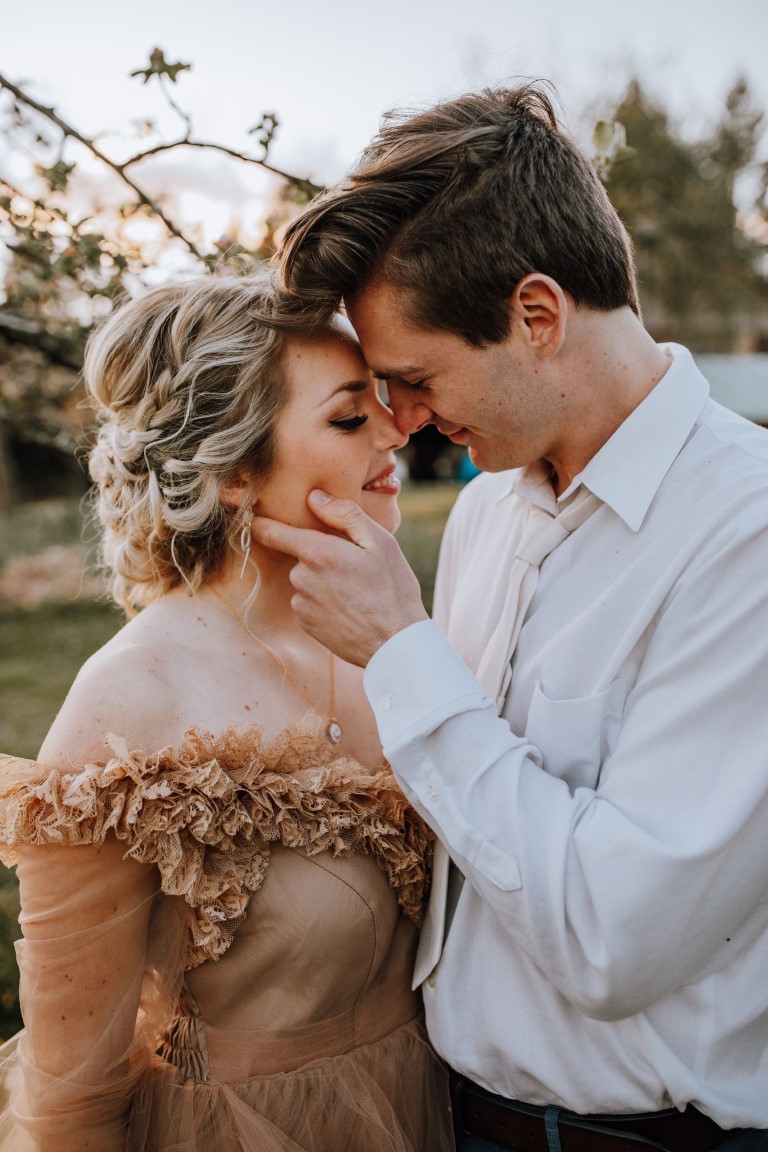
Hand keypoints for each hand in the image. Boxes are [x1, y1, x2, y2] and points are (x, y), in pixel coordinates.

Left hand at [250, 490, 428, 665]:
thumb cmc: (392, 589)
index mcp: (317, 553)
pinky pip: (309, 603)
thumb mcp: (380, 542)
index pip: (272, 532)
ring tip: (357, 592)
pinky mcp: (306, 625)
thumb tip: (315, 497)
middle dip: (321, 556)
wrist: (394, 644)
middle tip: (355, 567)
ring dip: (324, 581)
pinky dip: (325, 602)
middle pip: (300, 557)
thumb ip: (345, 515)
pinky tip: (349, 608)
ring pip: (306, 581)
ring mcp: (302, 605)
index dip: (259, 521)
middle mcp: (302, 579)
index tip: (249, 514)